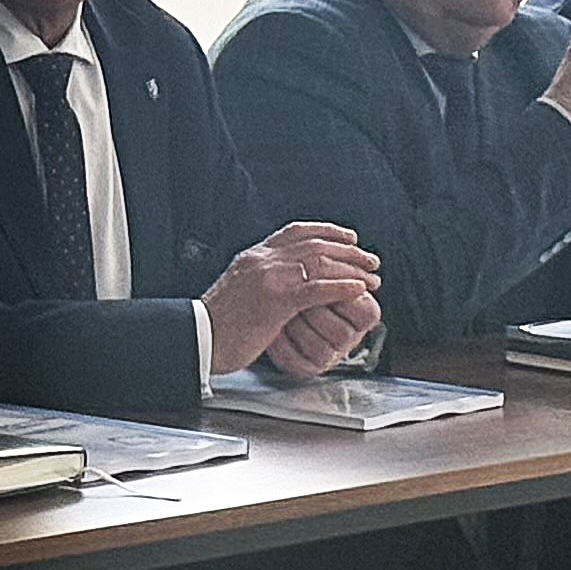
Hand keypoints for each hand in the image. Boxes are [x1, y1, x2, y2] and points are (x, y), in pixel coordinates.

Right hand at [203, 222, 381, 374]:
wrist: (197, 338)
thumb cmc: (218, 324)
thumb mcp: (241, 291)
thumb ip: (263, 280)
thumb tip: (286, 282)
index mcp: (254, 256)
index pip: (296, 231)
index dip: (327, 231)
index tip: (349, 237)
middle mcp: (262, 260)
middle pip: (315, 244)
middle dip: (349, 251)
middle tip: (371, 260)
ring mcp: (268, 278)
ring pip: (320, 263)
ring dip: (352, 270)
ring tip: (373, 277)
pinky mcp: (275, 300)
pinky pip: (316, 288)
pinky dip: (341, 287)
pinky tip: (358, 289)